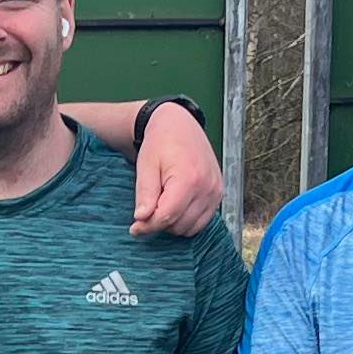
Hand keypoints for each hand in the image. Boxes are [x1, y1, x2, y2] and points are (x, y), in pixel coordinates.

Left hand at [128, 100, 222, 236]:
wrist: (179, 125)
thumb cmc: (160, 143)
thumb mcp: (146, 166)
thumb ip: (145, 194)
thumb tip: (142, 219)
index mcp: (188, 179)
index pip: (167, 217)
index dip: (148, 226)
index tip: (134, 228)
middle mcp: (207, 187)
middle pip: (179, 225)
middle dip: (160, 222)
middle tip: (148, 209)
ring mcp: (215, 192)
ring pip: (191, 228)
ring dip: (173, 224)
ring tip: (162, 203)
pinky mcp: (218, 194)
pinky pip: (202, 221)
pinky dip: (187, 220)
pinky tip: (175, 206)